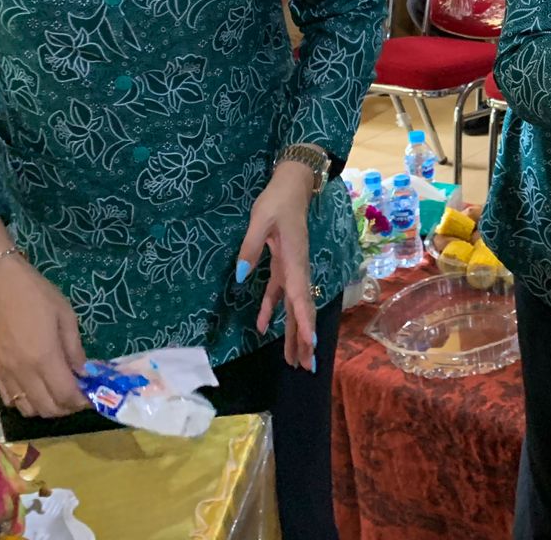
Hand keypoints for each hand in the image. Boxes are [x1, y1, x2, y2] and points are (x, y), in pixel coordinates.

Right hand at [0, 258, 89, 417]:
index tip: (94, 396)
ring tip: (61, 393)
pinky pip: (12, 401)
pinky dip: (28, 403)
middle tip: (81, 395)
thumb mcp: (66, 318)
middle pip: (48, 409)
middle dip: (68, 408)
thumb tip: (85, 373)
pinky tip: (39, 389)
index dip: (83, 401)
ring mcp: (6, 375)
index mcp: (44, 358)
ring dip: (48, 408)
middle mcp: (23, 373)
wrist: (0, 286)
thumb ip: (75, 350)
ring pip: (28, 409)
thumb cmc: (38, 296)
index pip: (66, 395)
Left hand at [236, 163, 317, 370]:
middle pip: (303, 308)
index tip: (310, 343)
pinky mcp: (284, 265)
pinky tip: (263, 327)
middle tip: (307, 366)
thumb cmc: (277, 201)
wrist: (292, 185)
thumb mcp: (260, 220)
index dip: (305, 320)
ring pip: (295, 305)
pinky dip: (274, 311)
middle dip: (305, 338)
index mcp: (294, 258)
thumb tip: (240, 277)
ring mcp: (292, 268)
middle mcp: (298, 268)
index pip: (301, 295)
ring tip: (294, 359)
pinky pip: (281, 293)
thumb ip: (250, 249)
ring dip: (294, 331)